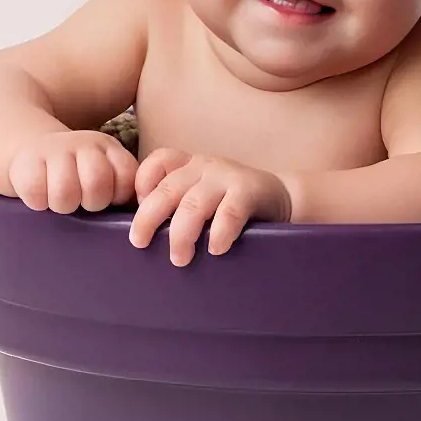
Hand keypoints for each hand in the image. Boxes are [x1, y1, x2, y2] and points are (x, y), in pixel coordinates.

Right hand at [8, 130, 137, 213]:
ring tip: (61, 202)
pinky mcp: (26, 161)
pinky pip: (36, 193)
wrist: (33, 151)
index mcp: (109, 148)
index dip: (117, 196)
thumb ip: (123, 191)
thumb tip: (140, 220)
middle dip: (91, 203)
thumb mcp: (105, 174)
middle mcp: (85, 143)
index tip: (107, 200)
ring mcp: (55, 149)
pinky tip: (40, 198)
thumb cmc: (77, 175)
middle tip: (82, 203)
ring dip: (63, 206)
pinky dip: (38, 203)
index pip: (127, 176)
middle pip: (97, 183)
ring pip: (65, 191)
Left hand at [129, 149, 291, 263]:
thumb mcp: (201, 196)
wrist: (282, 198)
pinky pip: (229, 212)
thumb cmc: (232, 205)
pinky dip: (219, 233)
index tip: (138, 209)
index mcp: (189, 165)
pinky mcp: (249, 191)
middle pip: (167, 189)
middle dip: (148, 218)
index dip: (141, 184)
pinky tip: (216, 249)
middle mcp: (204, 167)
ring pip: (193, 204)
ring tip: (180, 258)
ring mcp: (226, 177)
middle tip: (140, 244)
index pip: (157, 162)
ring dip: (181, 235)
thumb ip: (177, 206)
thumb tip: (142, 239)